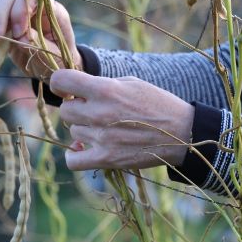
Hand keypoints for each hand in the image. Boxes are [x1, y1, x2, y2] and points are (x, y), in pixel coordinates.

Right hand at [0, 0, 82, 79]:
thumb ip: (40, 46)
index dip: (21, 10)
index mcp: (50, 8)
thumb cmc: (60, 61)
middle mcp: (31, 6)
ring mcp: (15, 14)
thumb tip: (21, 38)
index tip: (19, 33)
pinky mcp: (3, 25)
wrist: (55, 68)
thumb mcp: (54, 56)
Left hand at [50, 70, 194, 170]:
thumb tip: (75, 91)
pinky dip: (75, 155)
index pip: (61, 80)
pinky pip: (73, 161)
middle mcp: (99, 112)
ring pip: (73, 132)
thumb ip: (101, 84)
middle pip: (65, 111)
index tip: (66, 89)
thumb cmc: (156, 103)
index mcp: (105, 89)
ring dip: (84, 130)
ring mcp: (102, 137)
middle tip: (93, 111)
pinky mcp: (106, 159)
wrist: (181, 133)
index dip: (60, 84)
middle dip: (76, 109)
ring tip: (104, 128)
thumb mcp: (130, 83)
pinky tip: (84, 149)